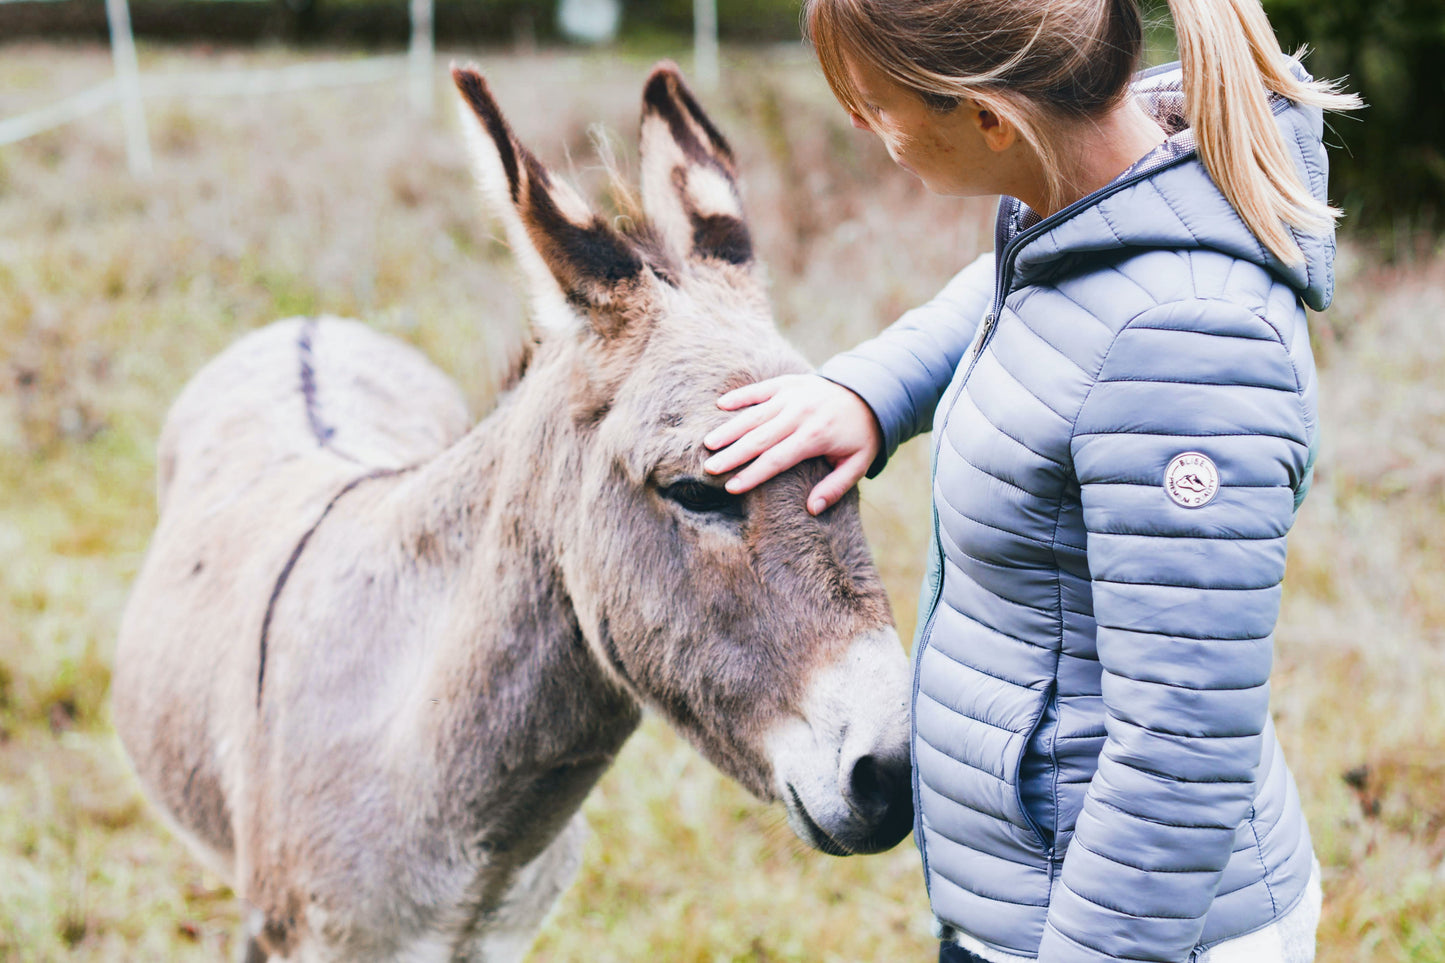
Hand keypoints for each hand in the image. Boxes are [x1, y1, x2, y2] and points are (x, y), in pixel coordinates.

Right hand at [702, 375, 882, 515]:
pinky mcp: (787, 383)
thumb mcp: (857, 464)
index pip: (777, 459)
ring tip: (708, 443)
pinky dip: (740, 396)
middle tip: (710, 468)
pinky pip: (759, 389)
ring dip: (730, 429)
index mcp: (815, 436)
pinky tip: (720, 405)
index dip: (753, 474)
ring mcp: (792, 396)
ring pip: (754, 414)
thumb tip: (813, 509)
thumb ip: (836, 487)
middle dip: (733, 454)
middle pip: (760, 438)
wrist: (869, 392)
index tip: (732, 487)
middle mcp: (800, 414)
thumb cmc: (860, 435)